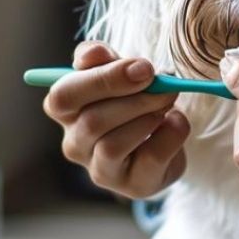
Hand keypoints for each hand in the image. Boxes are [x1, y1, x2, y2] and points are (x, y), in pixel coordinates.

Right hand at [42, 41, 190, 197]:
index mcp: (66, 110)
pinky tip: (176, 123)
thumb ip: (103, 59)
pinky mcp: (132, 185)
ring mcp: (100, 170)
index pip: (63, 96)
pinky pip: (151, 158)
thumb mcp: (117, 71)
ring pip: (114, 145)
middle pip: (92, 121)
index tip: (143, 67)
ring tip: (167, 104)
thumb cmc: (131, 100)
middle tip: (165, 85)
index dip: (102, 79)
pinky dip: (172, 134)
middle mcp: (75, 143)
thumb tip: (94, 53)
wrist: (164, 138)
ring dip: (149, 117)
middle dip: (137, 98)